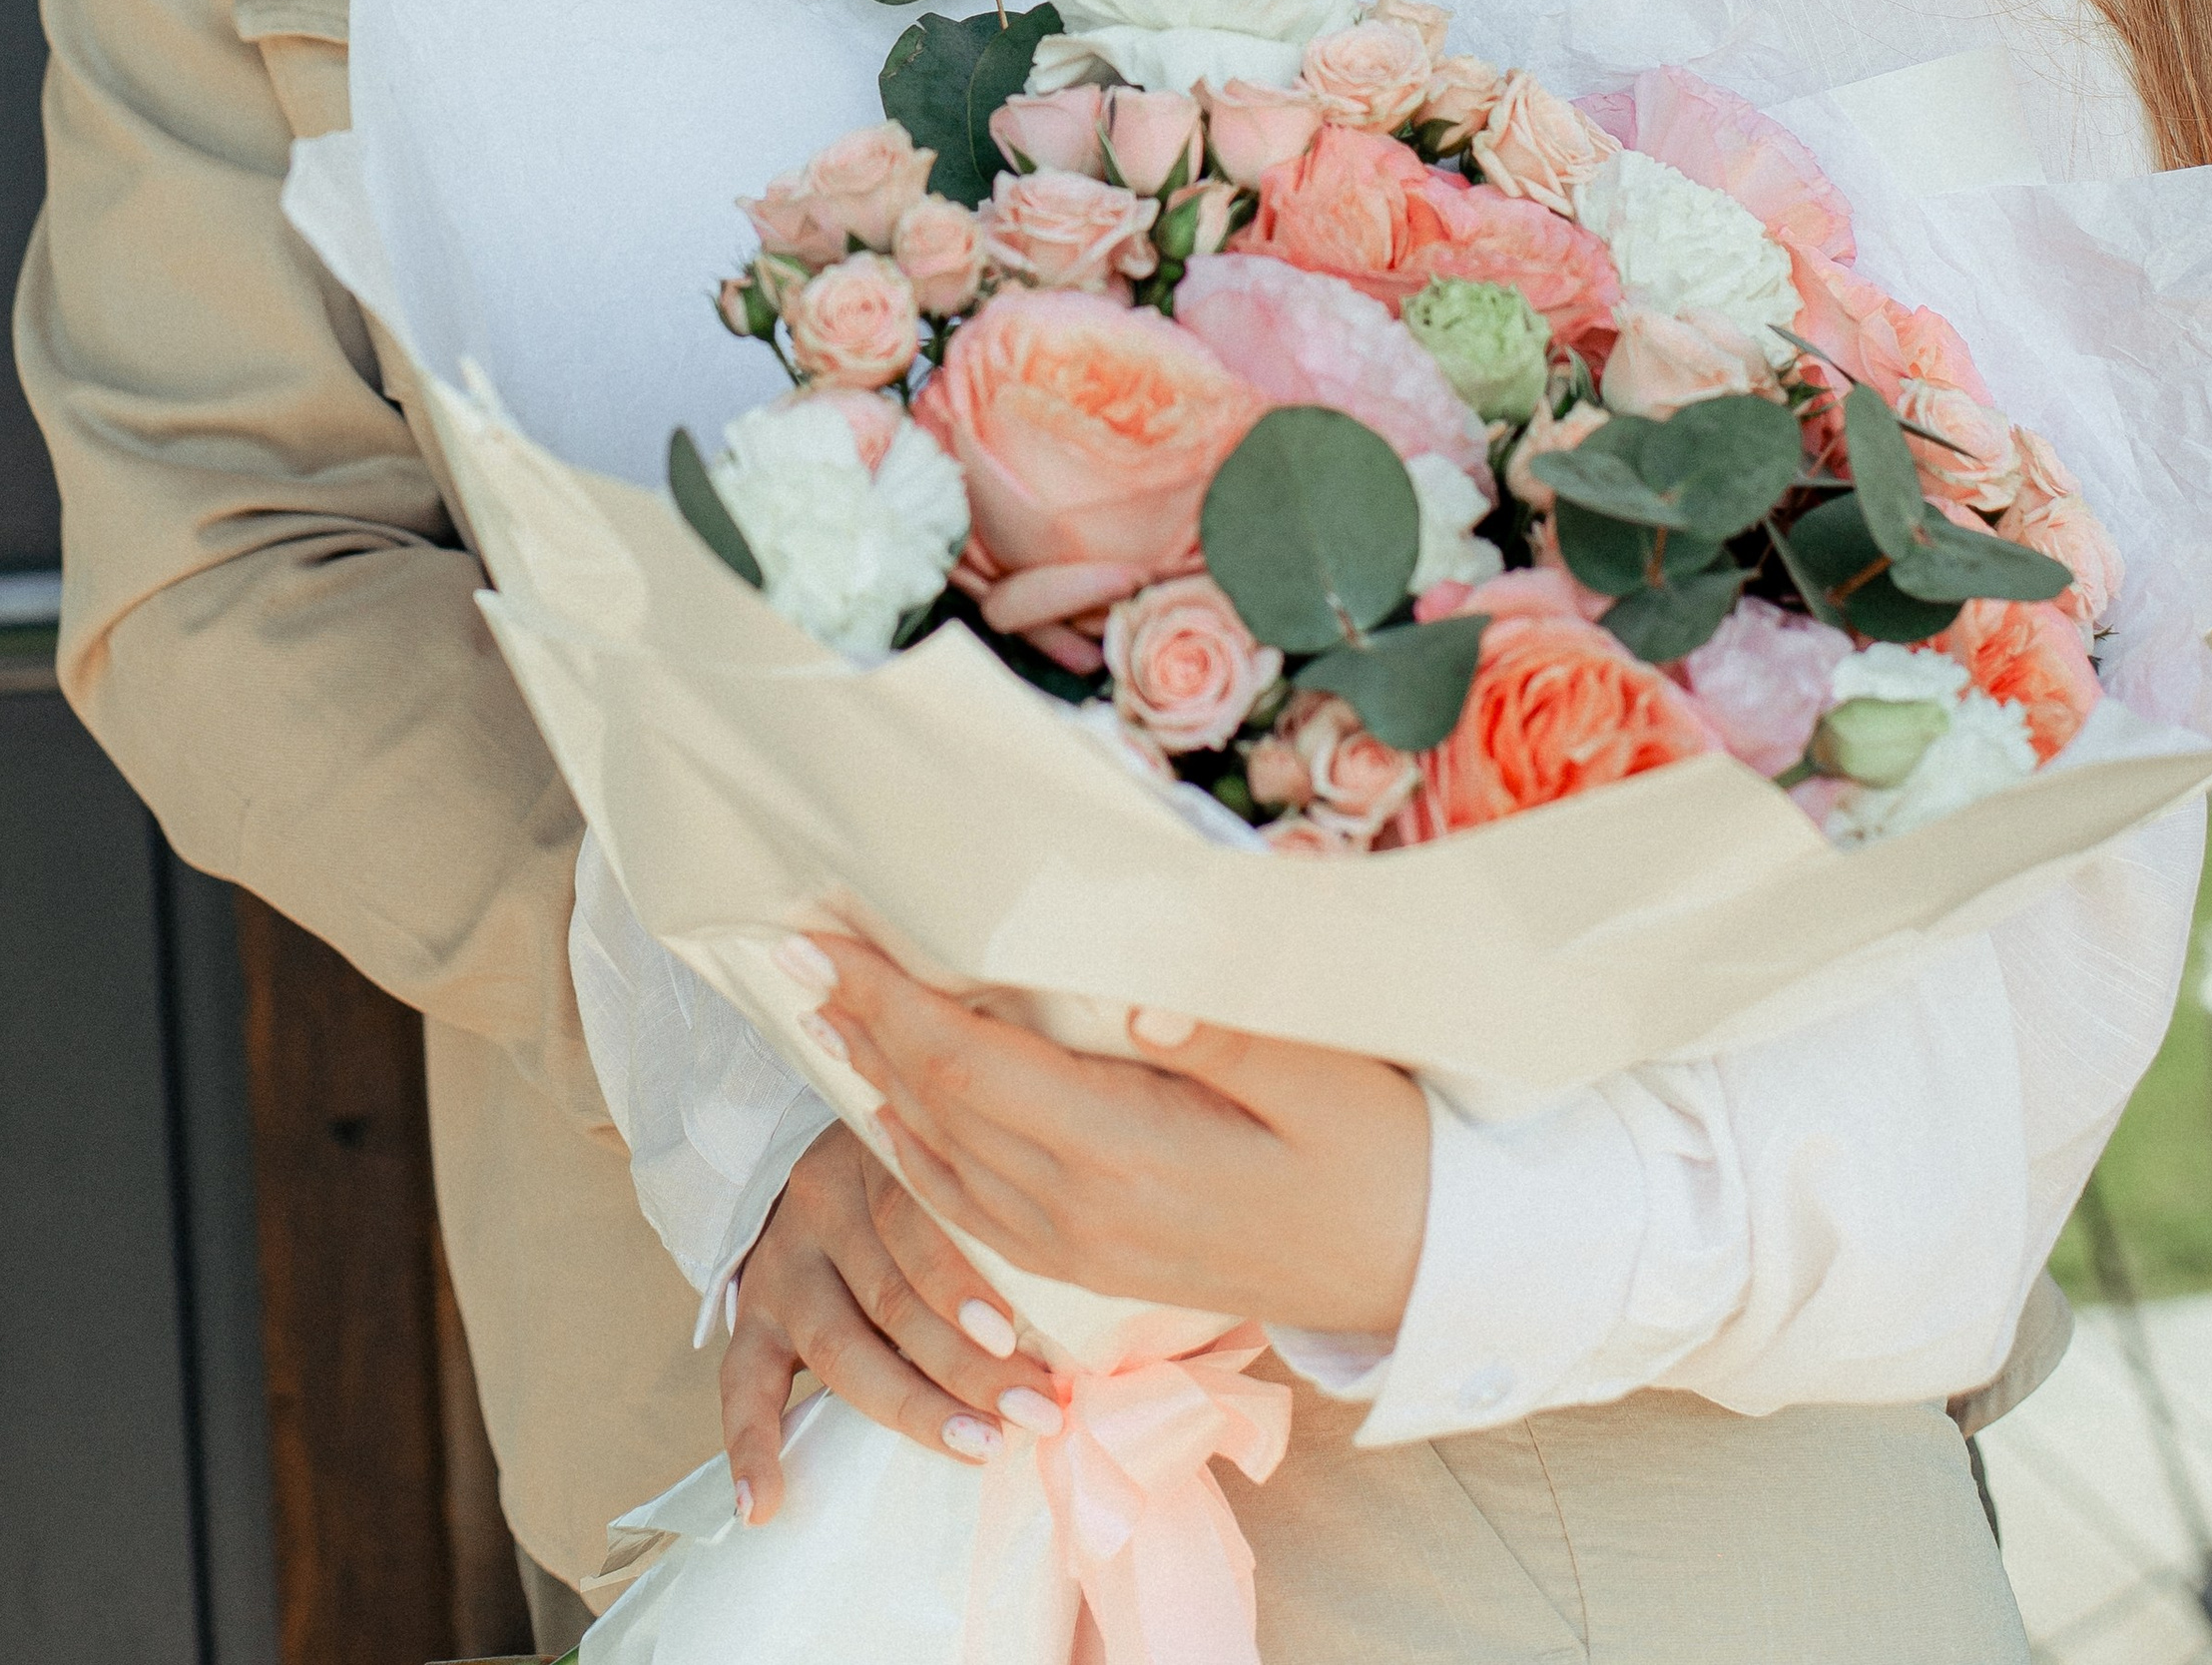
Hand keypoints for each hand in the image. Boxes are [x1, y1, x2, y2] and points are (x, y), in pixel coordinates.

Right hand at [721, 1120, 1064, 1524]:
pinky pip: (740, 1381)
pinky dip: (751, 1444)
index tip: (1023, 1344)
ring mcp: (783, 1257)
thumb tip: (1091, 1308)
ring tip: (976, 1447)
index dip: (966, 1284)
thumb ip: (1000, 1216)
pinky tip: (765, 1503)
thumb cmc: (932, 1179)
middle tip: (1035, 1411)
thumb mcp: (958, 1166)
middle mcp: (822, 1197)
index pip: (919, 1220)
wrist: (836, 1162)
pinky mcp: (754, 1307)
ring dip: (911, 1407)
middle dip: (969, 1364)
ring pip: (839, 1345)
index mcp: (879, 1150)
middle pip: (892, 1294)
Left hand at [811, 937, 1432, 1337]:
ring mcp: (1079, 1247)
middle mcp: (1077, 1209)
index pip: (964, 1065)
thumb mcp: (1320, 1076)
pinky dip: (918, 1153)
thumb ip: (1224, 1032)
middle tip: (797, 952)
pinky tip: (898, 1118)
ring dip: (878, 1083)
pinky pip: (974, 1208)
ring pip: (941, 1161)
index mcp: (1120, 1153)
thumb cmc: (1379, 1153)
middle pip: (934, 1108)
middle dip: (861, 1027)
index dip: (883, 1001)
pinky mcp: (1093, 1264)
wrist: (1414, 1272)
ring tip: (831, 1012)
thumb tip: (1134, 987)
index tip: (820, 939)